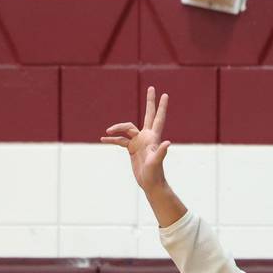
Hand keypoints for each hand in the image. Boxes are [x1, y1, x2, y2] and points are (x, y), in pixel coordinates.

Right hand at [102, 88, 187, 226]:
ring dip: (117, 129)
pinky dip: (112, 140)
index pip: (158, 118)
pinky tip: (103, 140)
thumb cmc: (155, 173)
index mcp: (153, 137)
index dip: (161, 107)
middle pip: (148, 115)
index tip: (164, 94)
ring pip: (127, 128)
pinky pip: (120, 140)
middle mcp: (147, 136)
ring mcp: (139, 141)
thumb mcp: (156, 162)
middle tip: (151, 88)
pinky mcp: (132, 148)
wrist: (150, 183)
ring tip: (107, 132)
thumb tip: (168, 143)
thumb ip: (161, 152)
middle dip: (150, 102)